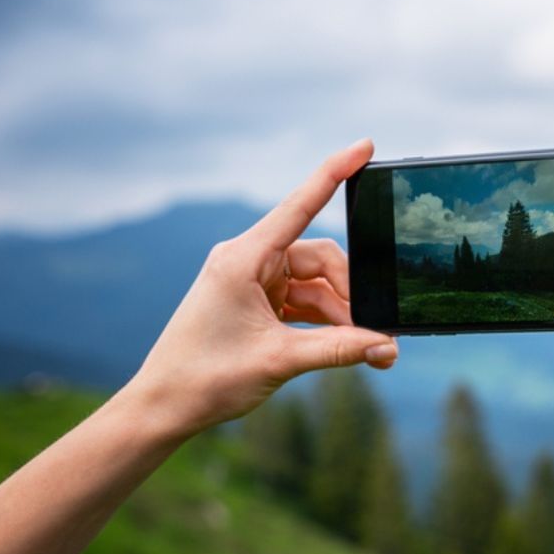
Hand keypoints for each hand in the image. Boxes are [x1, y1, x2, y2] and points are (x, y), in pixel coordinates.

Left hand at [123, 139, 397, 439]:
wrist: (164, 407)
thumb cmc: (206, 378)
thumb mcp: (280, 360)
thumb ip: (340, 349)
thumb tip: (389, 346)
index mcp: (244, 258)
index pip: (300, 204)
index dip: (335, 172)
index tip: (365, 146)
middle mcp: (248, 261)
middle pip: (321, 260)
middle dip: (351, 294)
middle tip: (375, 333)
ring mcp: (252, 282)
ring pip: (316, 285)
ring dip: (341, 315)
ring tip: (364, 350)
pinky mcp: (255, 303)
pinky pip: (302, 302)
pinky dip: (325, 323)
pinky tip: (344, 347)